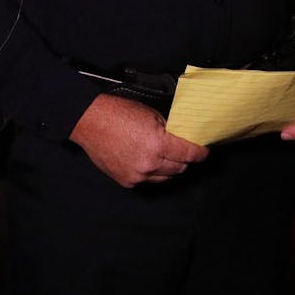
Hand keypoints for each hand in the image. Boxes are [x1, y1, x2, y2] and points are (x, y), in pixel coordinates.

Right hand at [69, 94, 208, 187]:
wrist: (90, 122)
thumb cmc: (118, 113)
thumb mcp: (150, 114)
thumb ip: (168, 129)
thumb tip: (181, 139)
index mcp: (158, 143)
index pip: (189, 154)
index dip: (200, 153)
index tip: (204, 152)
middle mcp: (149, 163)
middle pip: (179, 168)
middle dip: (185, 159)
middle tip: (184, 150)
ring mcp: (138, 175)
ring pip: (165, 177)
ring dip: (169, 167)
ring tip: (164, 155)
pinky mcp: (127, 181)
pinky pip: (148, 180)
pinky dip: (152, 172)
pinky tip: (147, 160)